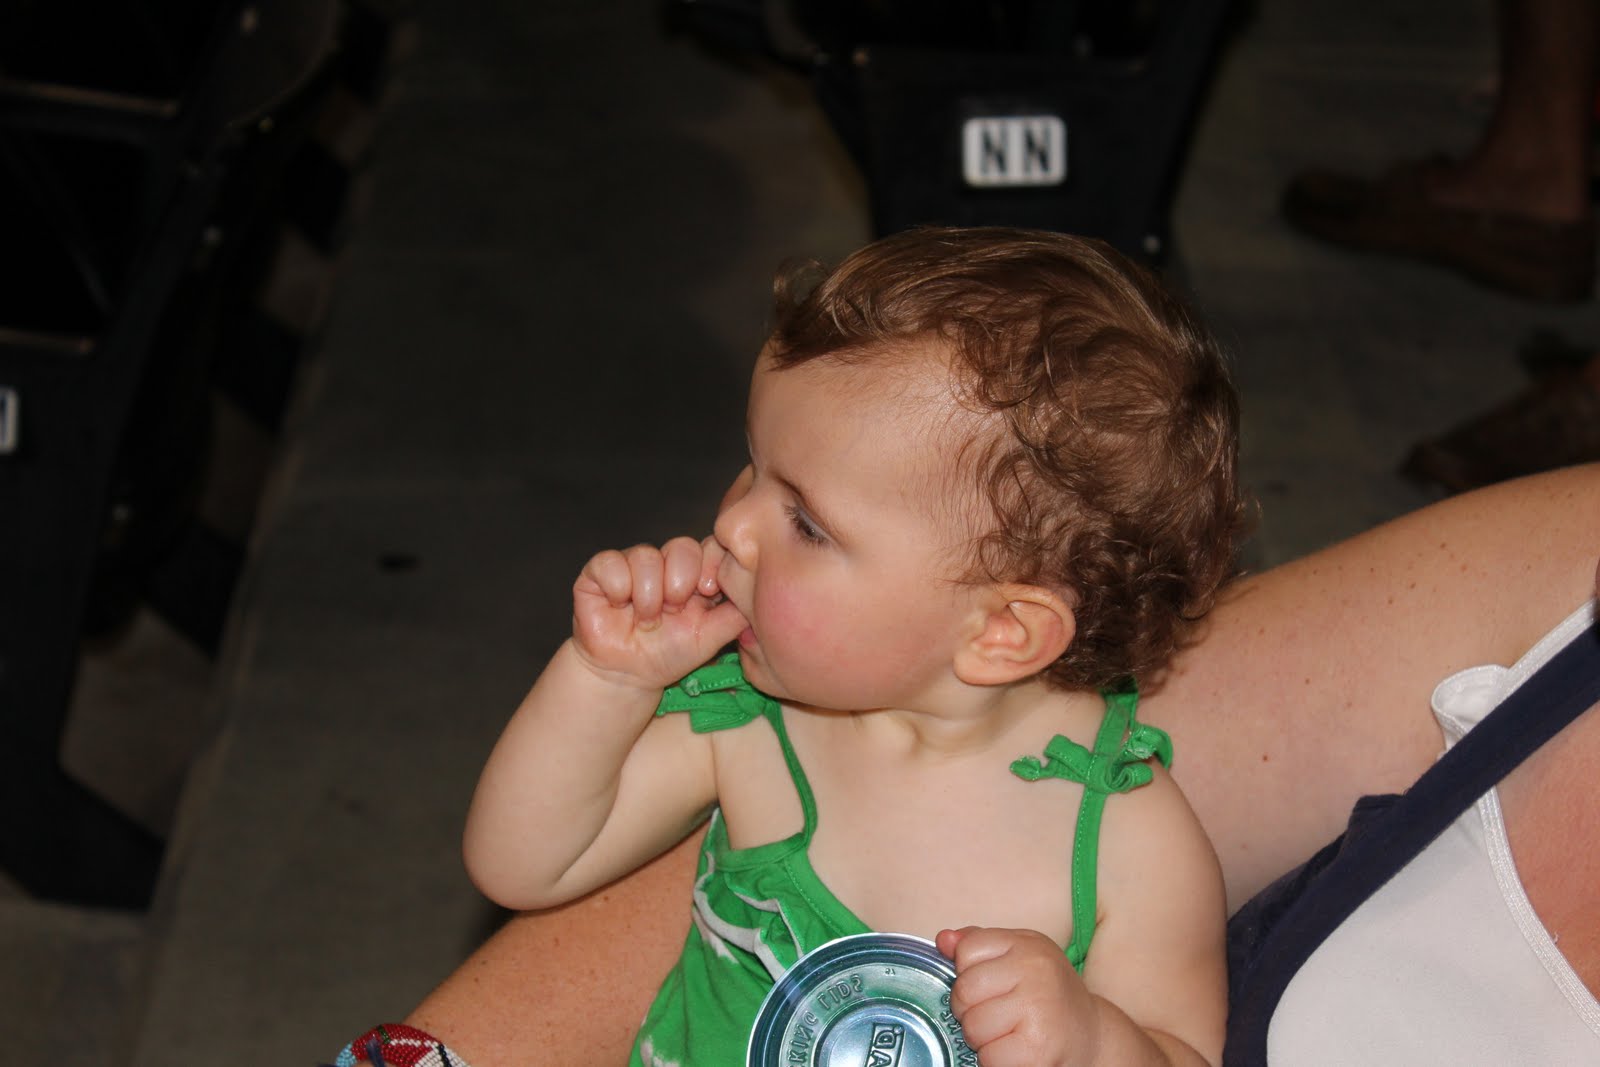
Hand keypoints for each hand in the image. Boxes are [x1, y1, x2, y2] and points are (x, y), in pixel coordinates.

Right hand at [571, 536, 746, 688]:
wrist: (628, 676)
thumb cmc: (670, 654)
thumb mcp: (712, 637)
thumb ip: (736, 614)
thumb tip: (759, 594)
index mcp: (694, 572)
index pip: (709, 545)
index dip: (710, 565)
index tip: (707, 592)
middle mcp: (664, 562)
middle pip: (681, 545)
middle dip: (681, 583)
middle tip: (674, 611)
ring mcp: (630, 563)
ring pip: (645, 555)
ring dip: (649, 595)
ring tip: (647, 620)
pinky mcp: (599, 571)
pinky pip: (609, 562)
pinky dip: (618, 588)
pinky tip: (619, 607)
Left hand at [937, 927, 1097, 1066]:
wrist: (1092, 1035)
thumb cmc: (1047, 994)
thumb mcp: (1018, 957)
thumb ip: (979, 945)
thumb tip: (943, 940)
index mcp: (1027, 944)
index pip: (967, 950)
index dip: (968, 973)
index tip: (989, 986)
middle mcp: (1036, 970)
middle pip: (965, 991)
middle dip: (970, 1010)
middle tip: (996, 1016)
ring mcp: (1038, 1008)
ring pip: (973, 1027)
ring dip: (983, 1039)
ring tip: (1008, 1034)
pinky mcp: (1039, 1048)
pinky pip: (989, 1057)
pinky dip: (995, 1060)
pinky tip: (1016, 1052)